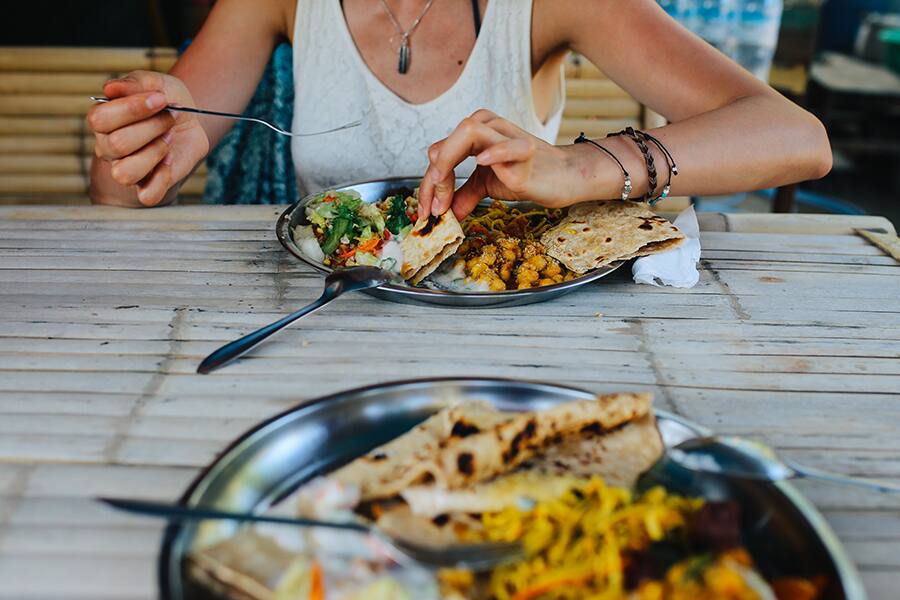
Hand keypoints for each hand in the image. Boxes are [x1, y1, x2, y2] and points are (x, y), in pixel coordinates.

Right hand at [87, 70, 209, 205]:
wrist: (191, 122)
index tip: (160, 98)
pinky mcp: (149, 186)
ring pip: (125, 174)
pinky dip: (162, 179)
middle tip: (171, 116)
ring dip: (154, 152)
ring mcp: (127, 169)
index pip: (100, 119)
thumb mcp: (156, 83)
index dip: (131, 109)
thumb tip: (110, 88)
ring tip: (170, 137)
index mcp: (104, 121)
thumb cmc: (167, 103)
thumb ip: (134, 83)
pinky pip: (147, 195)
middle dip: (152, 127)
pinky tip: (170, 159)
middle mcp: (109, 148)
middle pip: (117, 145)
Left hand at [418, 109, 584, 219]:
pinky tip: (481, 162)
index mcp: (477, 132)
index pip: (441, 152)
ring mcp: (508, 137)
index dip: (429, 184)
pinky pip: (507, 146)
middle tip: (432, 207)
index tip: (426, 211)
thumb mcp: (488, 184)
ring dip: (449, 161)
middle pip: (449, 140)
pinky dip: (493, 152)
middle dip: (433, 176)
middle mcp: (490, 127)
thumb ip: (464, 194)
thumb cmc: (528, 174)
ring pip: (469, 131)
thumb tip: (445, 213)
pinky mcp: (526, 152)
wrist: (564, 177)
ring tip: (443, 187)